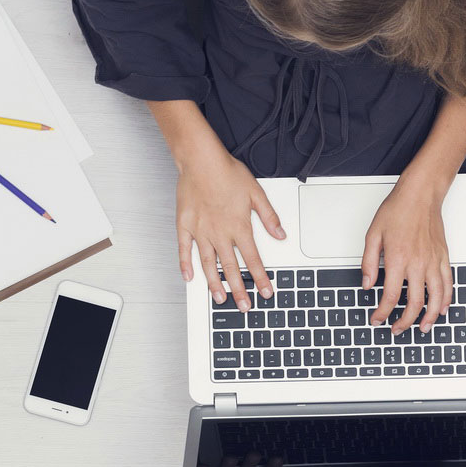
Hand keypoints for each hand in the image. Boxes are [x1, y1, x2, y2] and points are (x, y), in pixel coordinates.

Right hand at [176, 151, 283, 311]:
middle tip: (244, 306)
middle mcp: (220, 232)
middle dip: (240, 290)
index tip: (266, 292)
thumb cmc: (227, 173)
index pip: (253, 259)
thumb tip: (280, 234)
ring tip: (220, 298)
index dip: (261, 278)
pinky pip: (185, 250)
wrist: (201, 160)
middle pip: (231, 268)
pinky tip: (189, 277)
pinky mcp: (185, 225)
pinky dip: (186, 264)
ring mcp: (201, 231)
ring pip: (209, 264)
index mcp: (239, 226)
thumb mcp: (257, 192)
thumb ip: (269, 216)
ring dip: (215, 283)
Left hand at [362, 180, 451, 333]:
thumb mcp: (373, 234)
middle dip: (404, 322)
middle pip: (413, 303)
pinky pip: (448, 284)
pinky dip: (446, 300)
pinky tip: (441, 309)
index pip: (389, 296)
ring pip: (435, 298)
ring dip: (429, 317)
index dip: (382, 312)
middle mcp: (417, 263)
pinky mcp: (443, 258)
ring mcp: (433, 262)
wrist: (420, 195)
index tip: (377, 319)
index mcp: (397, 259)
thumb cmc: (398, 210)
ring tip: (422, 328)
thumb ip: (369, 262)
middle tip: (397, 329)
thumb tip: (367, 283)